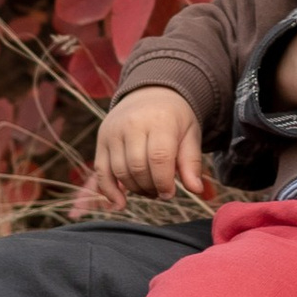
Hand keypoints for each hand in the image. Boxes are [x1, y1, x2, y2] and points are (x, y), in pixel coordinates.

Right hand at [80, 86, 208, 207]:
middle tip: (160, 192)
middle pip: (137, 167)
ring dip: (134, 189)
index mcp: (160, 120)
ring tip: (148, 190)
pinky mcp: (102, 138)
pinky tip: (120, 203)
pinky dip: (108, 190)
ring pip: (120, 171)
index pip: (159, 158)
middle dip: (150, 187)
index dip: (164, 182)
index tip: (170, 193)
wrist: (151, 92)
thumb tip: (196, 190)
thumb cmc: (174, 118)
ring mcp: (114, 130)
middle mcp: (133, 123)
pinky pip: (101, 170)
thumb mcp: (190, 134)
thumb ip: (191, 162)